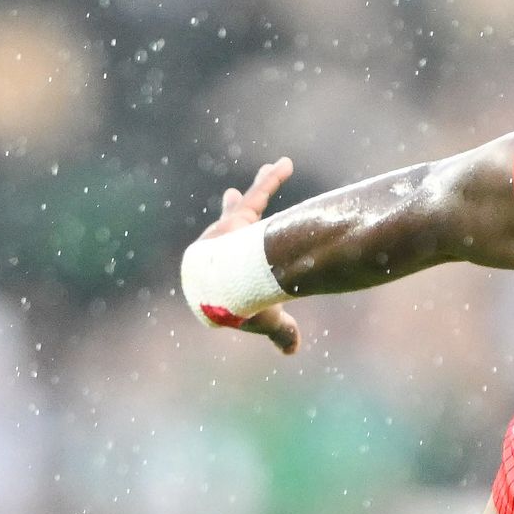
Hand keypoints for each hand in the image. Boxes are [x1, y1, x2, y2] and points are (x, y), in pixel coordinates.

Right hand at [196, 157, 298, 351]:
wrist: (221, 289)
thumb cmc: (239, 307)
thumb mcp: (265, 319)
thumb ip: (281, 331)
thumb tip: (292, 350)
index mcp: (231, 272)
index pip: (241, 266)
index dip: (246, 264)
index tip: (244, 258)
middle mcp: (228, 247)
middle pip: (234, 226)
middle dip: (233, 211)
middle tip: (231, 195)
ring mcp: (233, 230)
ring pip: (250, 203)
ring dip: (261, 186)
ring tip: (272, 167)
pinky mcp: (241, 217)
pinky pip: (259, 193)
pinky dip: (273, 178)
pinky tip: (287, 163)